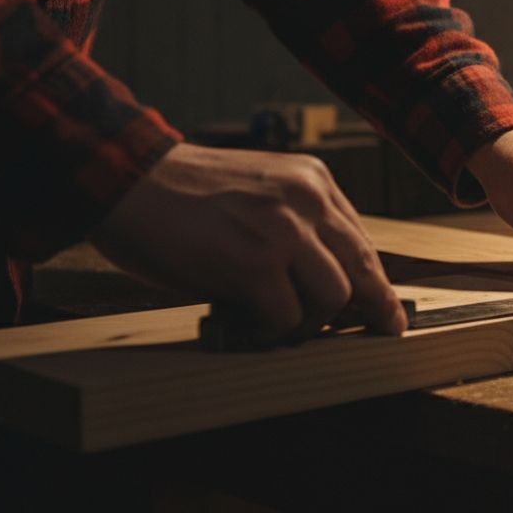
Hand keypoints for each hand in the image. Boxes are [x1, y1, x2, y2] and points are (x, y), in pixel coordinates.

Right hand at [92, 143, 407, 342]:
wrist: (125, 179)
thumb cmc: (185, 196)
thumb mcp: (260, 192)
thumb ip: (299, 225)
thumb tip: (334, 284)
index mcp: (313, 180)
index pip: (362, 241)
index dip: (377, 283)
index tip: (388, 312)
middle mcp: (306, 200)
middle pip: (363, 270)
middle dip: (372, 310)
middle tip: (376, 332)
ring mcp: (282, 230)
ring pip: (333, 298)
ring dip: (309, 323)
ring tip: (279, 325)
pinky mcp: (253, 263)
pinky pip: (286, 317)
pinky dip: (271, 332)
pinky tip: (248, 327)